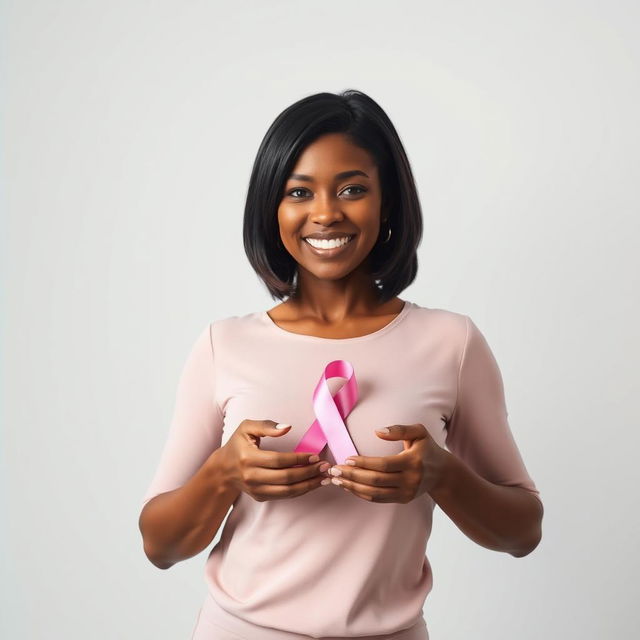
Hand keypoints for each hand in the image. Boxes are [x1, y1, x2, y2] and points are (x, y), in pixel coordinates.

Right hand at [219, 419, 330, 501]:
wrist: (224, 468)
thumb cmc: (238, 444)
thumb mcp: (247, 428)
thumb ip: (267, 425)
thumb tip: (287, 427)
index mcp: (248, 458)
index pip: (279, 460)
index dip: (299, 458)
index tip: (315, 455)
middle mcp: (251, 477)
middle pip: (286, 478)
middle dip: (308, 472)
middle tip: (324, 466)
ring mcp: (256, 490)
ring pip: (288, 491)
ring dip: (309, 485)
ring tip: (324, 477)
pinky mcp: (260, 497)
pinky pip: (284, 495)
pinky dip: (300, 490)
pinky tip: (312, 483)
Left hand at [327, 423, 448, 502]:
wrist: (442, 472)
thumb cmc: (427, 448)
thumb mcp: (419, 432)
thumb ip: (399, 429)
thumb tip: (378, 432)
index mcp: (413, 462)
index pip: (383, 465)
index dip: (364, 463)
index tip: (347, 458)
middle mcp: (410, 480)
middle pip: (376, 481)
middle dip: (352, 476)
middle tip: (334, 470)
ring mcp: (406, 493)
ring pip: (374, 493)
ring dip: (353, 487)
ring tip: (337, 480)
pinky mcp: (402, 499)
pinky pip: (378, 499)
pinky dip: (361, 493)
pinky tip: (349, 486)